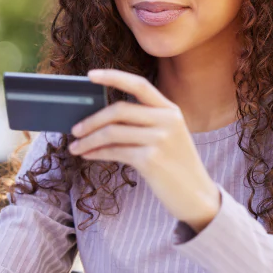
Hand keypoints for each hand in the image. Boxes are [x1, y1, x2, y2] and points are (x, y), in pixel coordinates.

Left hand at [69, 69, 221, 231]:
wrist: (197, 196)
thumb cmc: (175, 165)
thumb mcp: (167, 136)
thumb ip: (143, 123)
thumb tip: (99, 118)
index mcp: (171, 109)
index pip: (139, 85)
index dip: (113, 77)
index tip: (89, 75)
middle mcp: (167, 120)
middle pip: (119, 109)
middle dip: (92, 120)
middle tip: (74, 129)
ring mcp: (160, 139)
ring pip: (112, 132)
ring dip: (88, 140)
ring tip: (75, 147)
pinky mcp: (151, 159)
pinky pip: (114, 151)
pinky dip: (96, 153)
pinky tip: (87, 155)